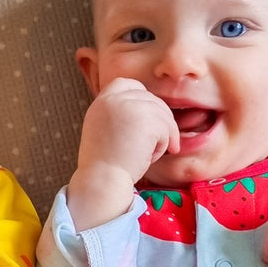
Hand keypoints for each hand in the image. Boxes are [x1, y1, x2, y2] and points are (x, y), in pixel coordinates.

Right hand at [67, 78, 179, 229]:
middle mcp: (113, 99)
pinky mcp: (144, 119)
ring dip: (162, 137)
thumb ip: (118, 116)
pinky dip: (162, 146)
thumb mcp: (103, 132)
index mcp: (101, 102)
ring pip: (162, 114)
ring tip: (148, 156)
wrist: (101, 182)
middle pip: (150, 99)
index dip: (142, 99)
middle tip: (162, 145)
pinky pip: (166, 129)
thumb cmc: (104, 168)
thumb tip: (148, 112)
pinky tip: (148, 159)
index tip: (146, 121)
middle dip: (159, 122)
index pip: (128, 84)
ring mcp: (129, 106)